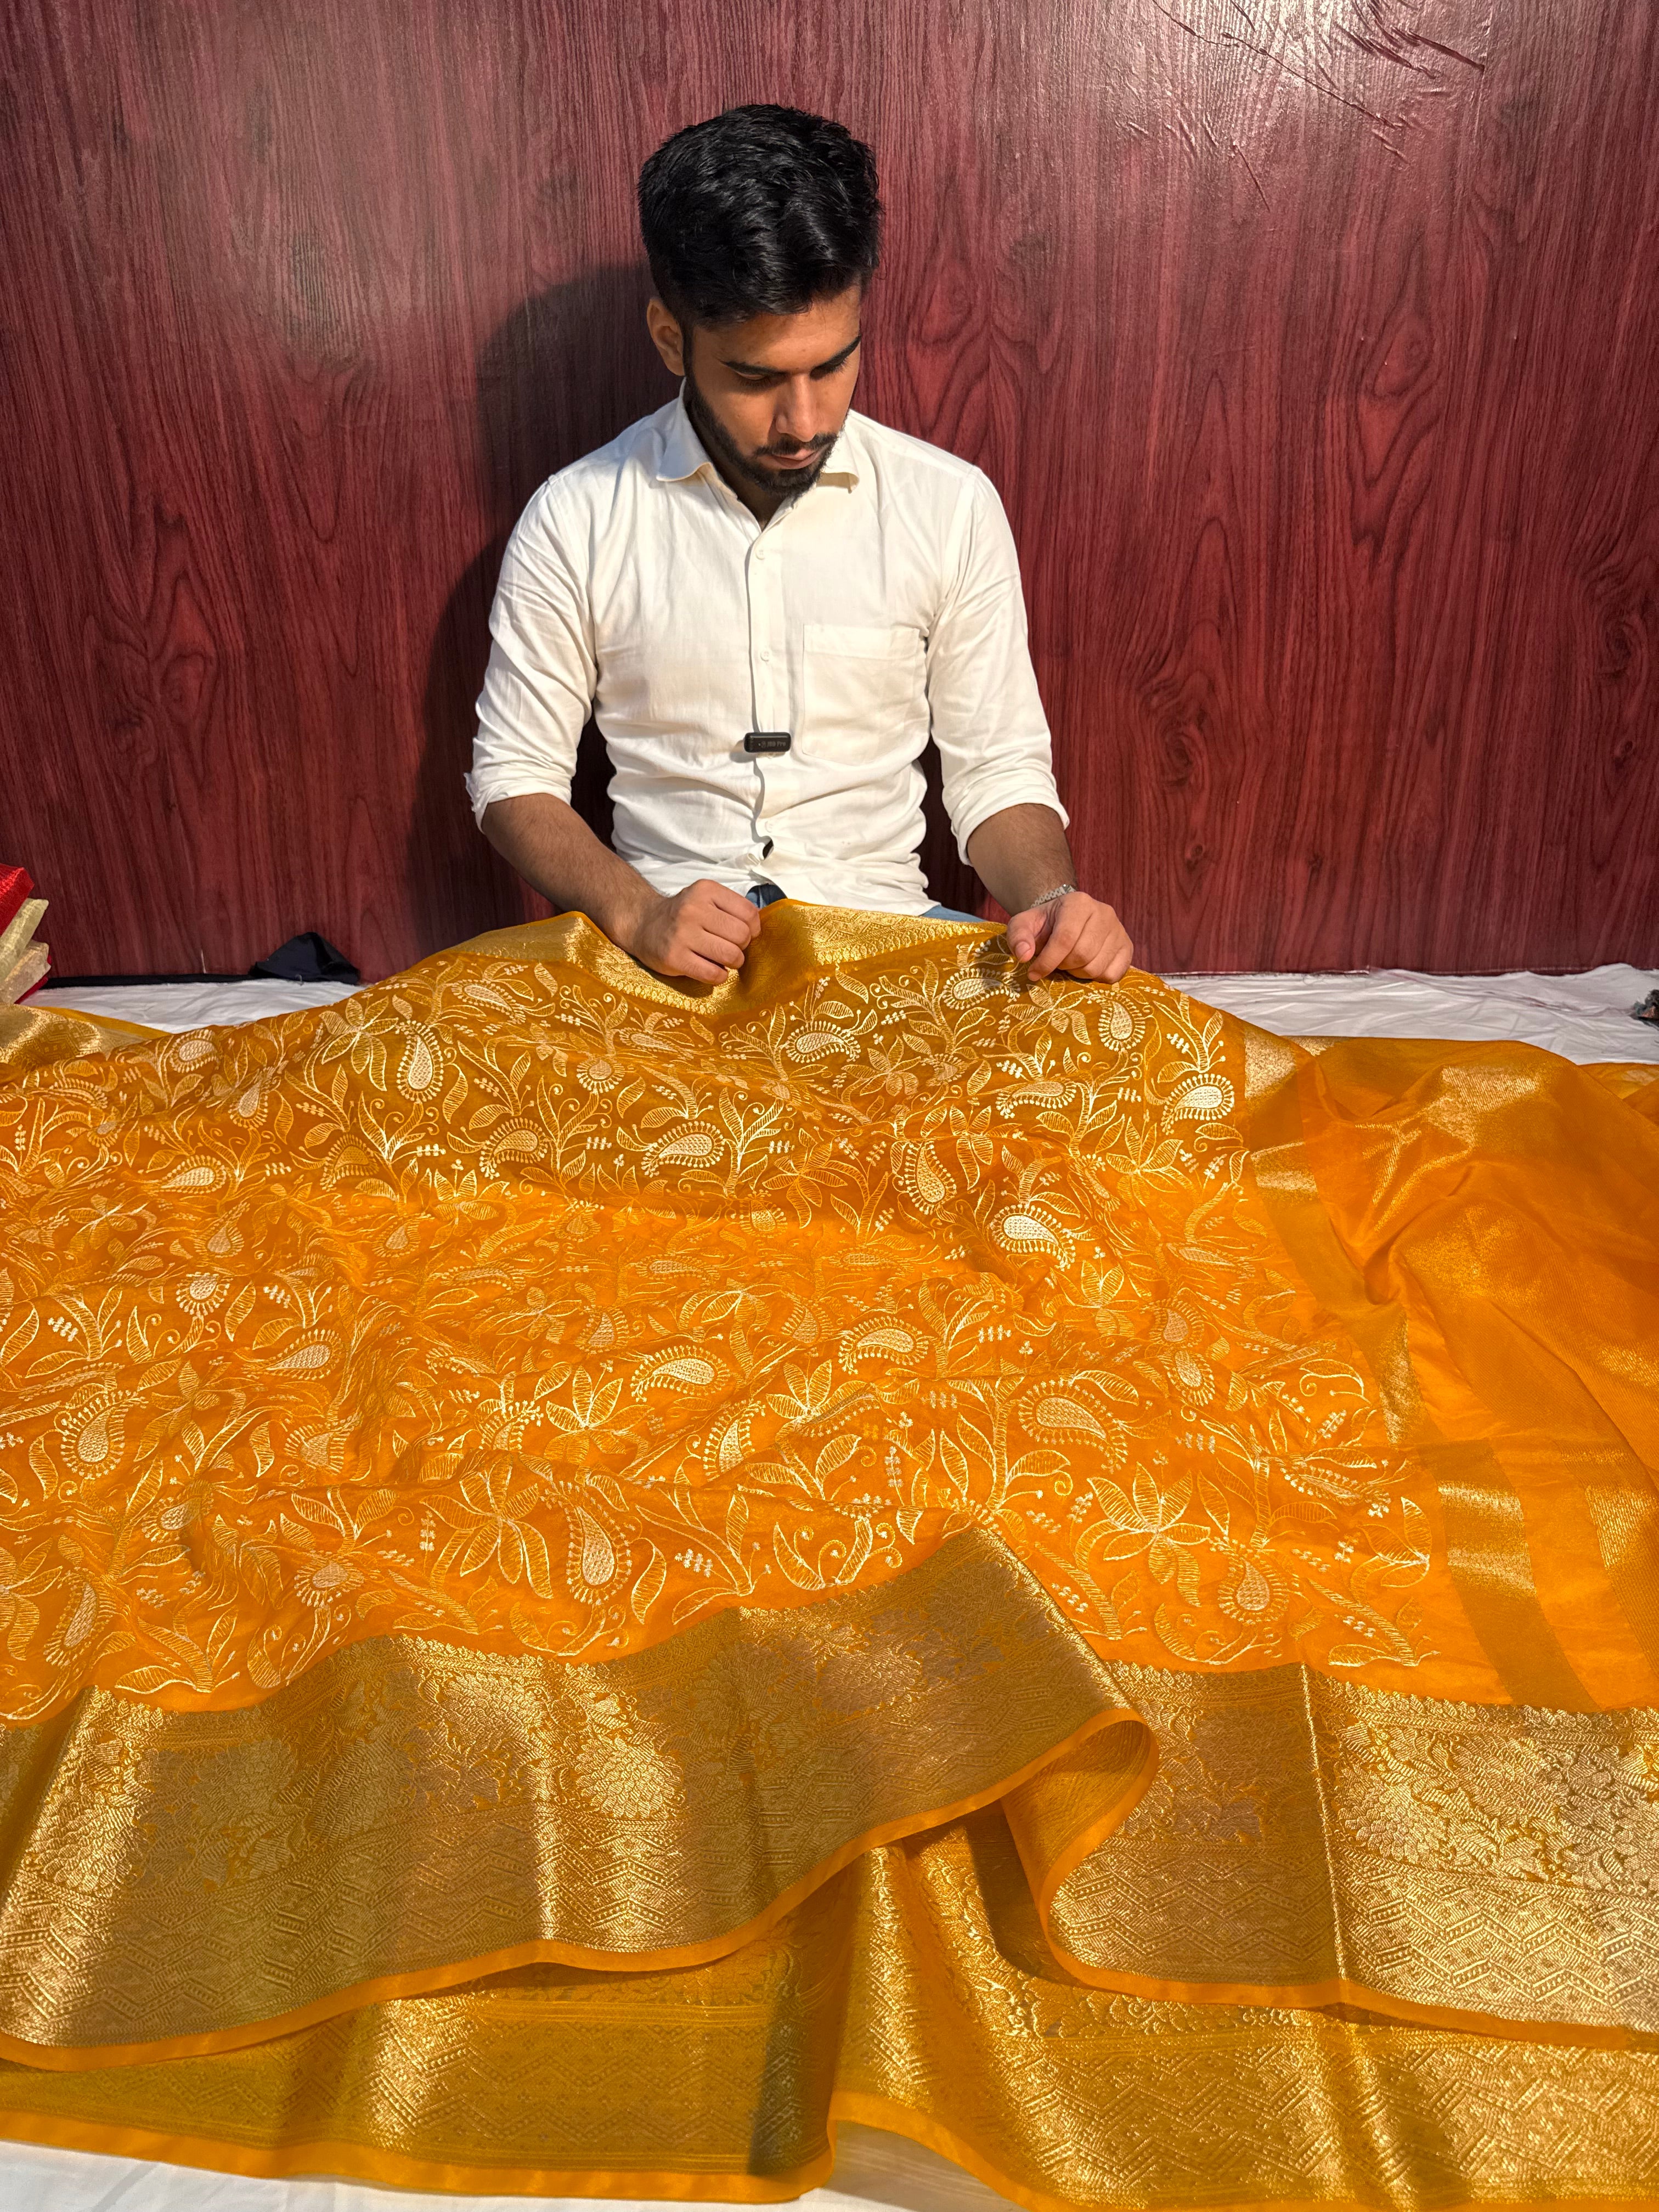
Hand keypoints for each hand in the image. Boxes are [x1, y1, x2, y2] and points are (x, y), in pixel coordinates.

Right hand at [623, 879, 761, 982]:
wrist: (644, 924)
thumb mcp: (705, 898)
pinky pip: (713, 974)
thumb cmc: (682, 914)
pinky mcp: (674, 957)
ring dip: (733, 962)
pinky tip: (713, 970)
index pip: (749, 913)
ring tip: (722, 959)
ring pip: (730, 955)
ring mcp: (682, 934)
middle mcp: (693, 909)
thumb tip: (758, 928)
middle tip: (729, 947)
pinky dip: (719, 976)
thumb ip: (732, 908)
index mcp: (706, 891)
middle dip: (742, 947)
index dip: (753, 929)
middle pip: (741, 935)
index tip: (743, 934)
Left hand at [1007, 892, 1132, 981]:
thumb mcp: (1024, 924)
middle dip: (1063, 966)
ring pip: (1097, 967)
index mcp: (1079, 903)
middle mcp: (1104, 913)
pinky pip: (1112, 975)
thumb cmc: (1045, 924)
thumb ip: (1018, 937)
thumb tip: (1024, 956)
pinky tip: (1086, 966)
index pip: (1065, 938)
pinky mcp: (1127, 947)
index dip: (1048, 961)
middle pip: (1082, 954)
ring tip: (1070, 963)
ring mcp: (1119, 930)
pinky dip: (1095, 978)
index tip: (1034, 973)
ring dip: (1078, 973)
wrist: (1067, 919)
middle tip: (1056, 963)